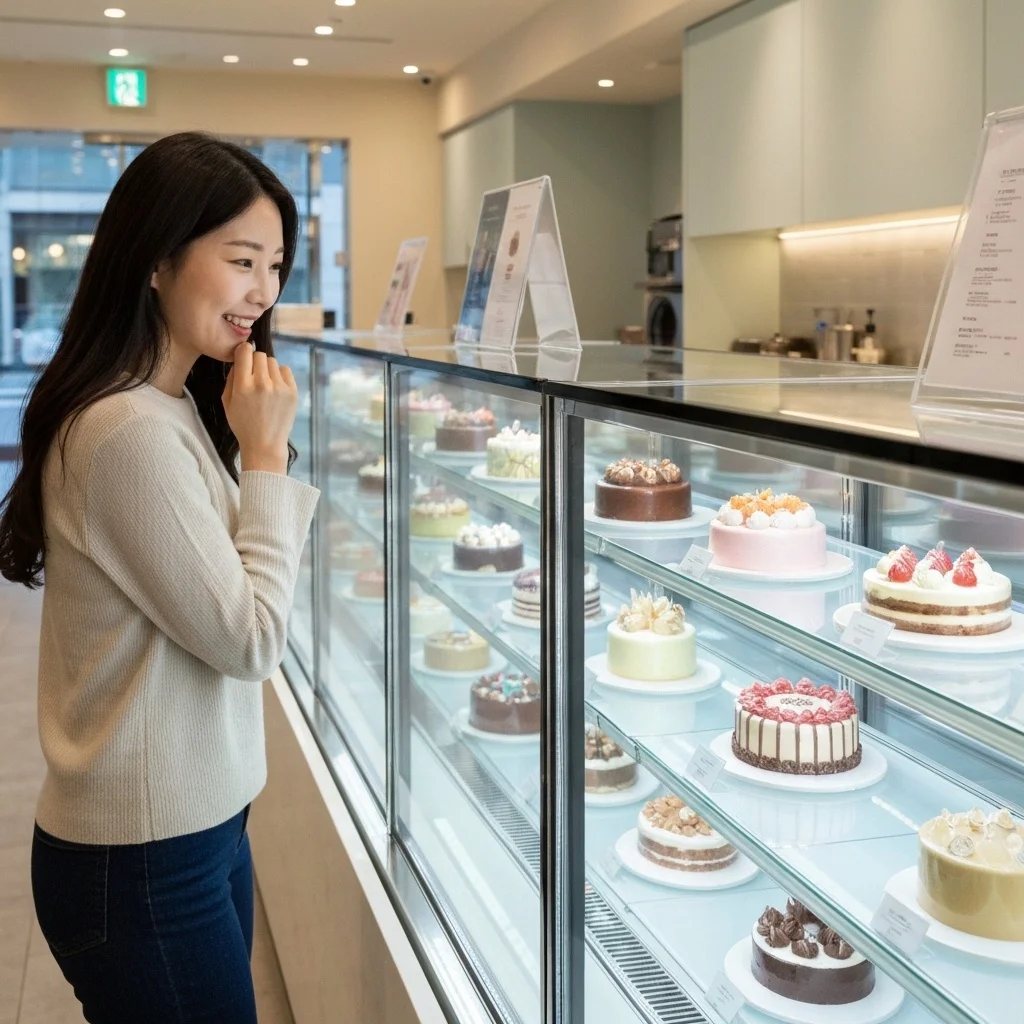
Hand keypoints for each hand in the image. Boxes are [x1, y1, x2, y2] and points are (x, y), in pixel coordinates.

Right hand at [222, 342, 296, 474]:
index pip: (245, 351)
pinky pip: (285, 370)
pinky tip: (275, 388)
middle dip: (255, 362)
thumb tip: (239, 358)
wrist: (265, 444)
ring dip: (267, 369)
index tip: (243, 358)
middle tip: (253, 375)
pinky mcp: (292, 392)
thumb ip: (231, 378)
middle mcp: (262, 383)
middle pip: (260, 355)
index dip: (243, 352)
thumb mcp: (227, 402)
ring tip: (265, 384)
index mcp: (243, 386)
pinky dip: (280, 375)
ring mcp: (279, 387)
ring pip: (273, 362)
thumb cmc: (243, 424)